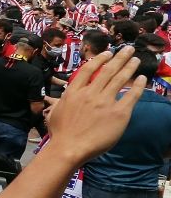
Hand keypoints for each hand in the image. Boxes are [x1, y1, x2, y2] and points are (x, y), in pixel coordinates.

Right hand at [45, 47, 142, 163]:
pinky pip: (131, 96)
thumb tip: (62, 98)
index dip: (99, 59)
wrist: (69, 148)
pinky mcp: (119, 113)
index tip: (108, 53)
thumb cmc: (60, 134)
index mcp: (74, 92)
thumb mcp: (55, 112)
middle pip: (107, 70)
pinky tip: (142, 79)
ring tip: (135, 59)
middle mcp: (90, 93)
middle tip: (128, 49)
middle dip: (119, 57)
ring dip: (129, 66)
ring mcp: (105, 102)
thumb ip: (62, 102)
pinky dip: (138, 85)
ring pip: (120, 79)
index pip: (88, 70)